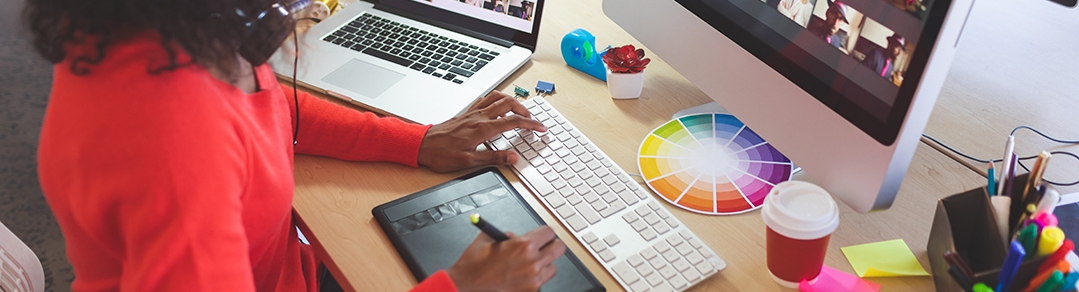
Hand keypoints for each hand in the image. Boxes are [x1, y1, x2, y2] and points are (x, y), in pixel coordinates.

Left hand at [418, 91, 546, 172]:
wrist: (422, 145)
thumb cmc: (441, 154)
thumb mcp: (469, 162)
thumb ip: (493, 159)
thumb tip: (513, 157)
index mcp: (482, 129)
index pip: (513, 122)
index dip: (531, 124)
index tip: (541, 128)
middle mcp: (479, 117)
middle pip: (509, 103)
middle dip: (525, 110)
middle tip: (533, 121)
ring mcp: (473, 112)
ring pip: (498, 97)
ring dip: (513, 101)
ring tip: (520, 111)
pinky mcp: (467, 112)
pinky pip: (486, 99)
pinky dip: (498, 99)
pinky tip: (499, 107)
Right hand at [447, 226, 566, 291]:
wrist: (466, 286)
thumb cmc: (474, 265)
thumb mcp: (488, 238)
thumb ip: (507, 234)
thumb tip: (516, 236)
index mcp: (523, 245)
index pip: (549, 232)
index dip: (544, 232)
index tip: (540, 235)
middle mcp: (532, 262)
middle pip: (559, 248)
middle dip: (550, 245)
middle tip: (542, 246)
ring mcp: (534, 279)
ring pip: (553, 267)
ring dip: (544, 263)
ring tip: (529, 263)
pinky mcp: (531, 291)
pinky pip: (542, 281)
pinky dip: (535, 278)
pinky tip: (521, 275)